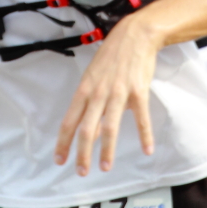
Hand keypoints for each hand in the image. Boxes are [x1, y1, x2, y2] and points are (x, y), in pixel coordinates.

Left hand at [55, 16, 161, 175]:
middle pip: (87, 128)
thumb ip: (91, 105)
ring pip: (110, 127)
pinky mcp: (139, 92)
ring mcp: (119, 93)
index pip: (69, 120)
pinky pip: (141, 118)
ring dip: (107, 150)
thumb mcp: (94, 78)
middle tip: (81, 172)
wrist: (135, 36)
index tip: (59, 160)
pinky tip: (147, 150)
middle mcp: (99, 93)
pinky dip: (144, 136)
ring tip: (106, 167)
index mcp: (85, 90)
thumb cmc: (112, 58)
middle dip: (82, 153)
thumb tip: (91, 132)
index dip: (63, 142)